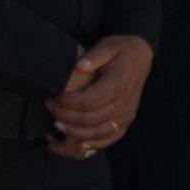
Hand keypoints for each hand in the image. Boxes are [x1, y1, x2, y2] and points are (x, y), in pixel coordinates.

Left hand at [46, 35, 152, 156]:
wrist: (141, 58)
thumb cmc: (121, 50)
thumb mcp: (108, 45)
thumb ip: (94, 56)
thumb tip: (80, 66)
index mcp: (118, 86)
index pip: (88, 102)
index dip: (68, 102)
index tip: (53, 96)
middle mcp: (124, 105)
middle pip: (90, 120)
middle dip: (65, 116)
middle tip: (49, 106)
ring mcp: (126, 116)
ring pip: (98, 134)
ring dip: (74, 132)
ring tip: (56, 124)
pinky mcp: (125, 122)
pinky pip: (110, 139)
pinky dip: (93, 144)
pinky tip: (78, 144)